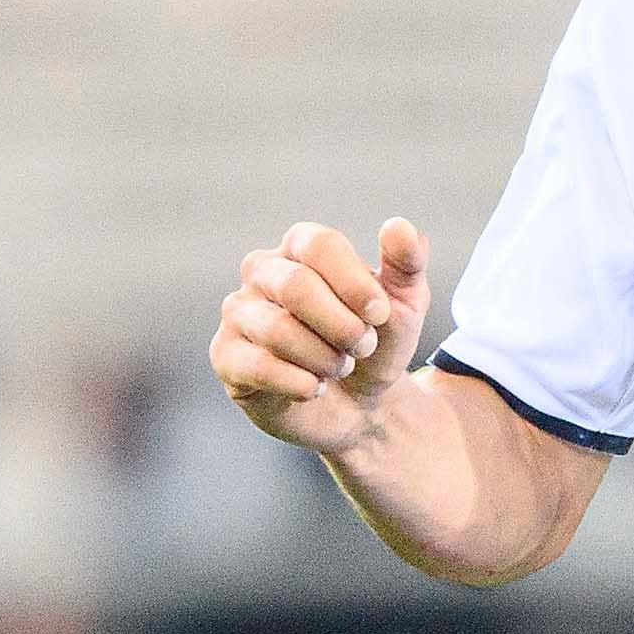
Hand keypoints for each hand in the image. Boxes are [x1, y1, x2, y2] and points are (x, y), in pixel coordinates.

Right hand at [213, 218, 428, 455]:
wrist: (360, 407)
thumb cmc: (376, 345)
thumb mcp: (404, 305)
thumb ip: (406, 264)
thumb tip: (400, 227)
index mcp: (301, 246)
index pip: (318, 245)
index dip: (353, 281)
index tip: (380, 314)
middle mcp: (261, 271)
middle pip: (295, 286)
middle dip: (341, 326)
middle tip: (363, 347)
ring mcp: (238, 313)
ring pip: (278, 330)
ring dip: (324, 358)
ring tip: (340, 367)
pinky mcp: (226, 357)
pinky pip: (258, 366)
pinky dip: (300, 384)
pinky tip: (315, 388)